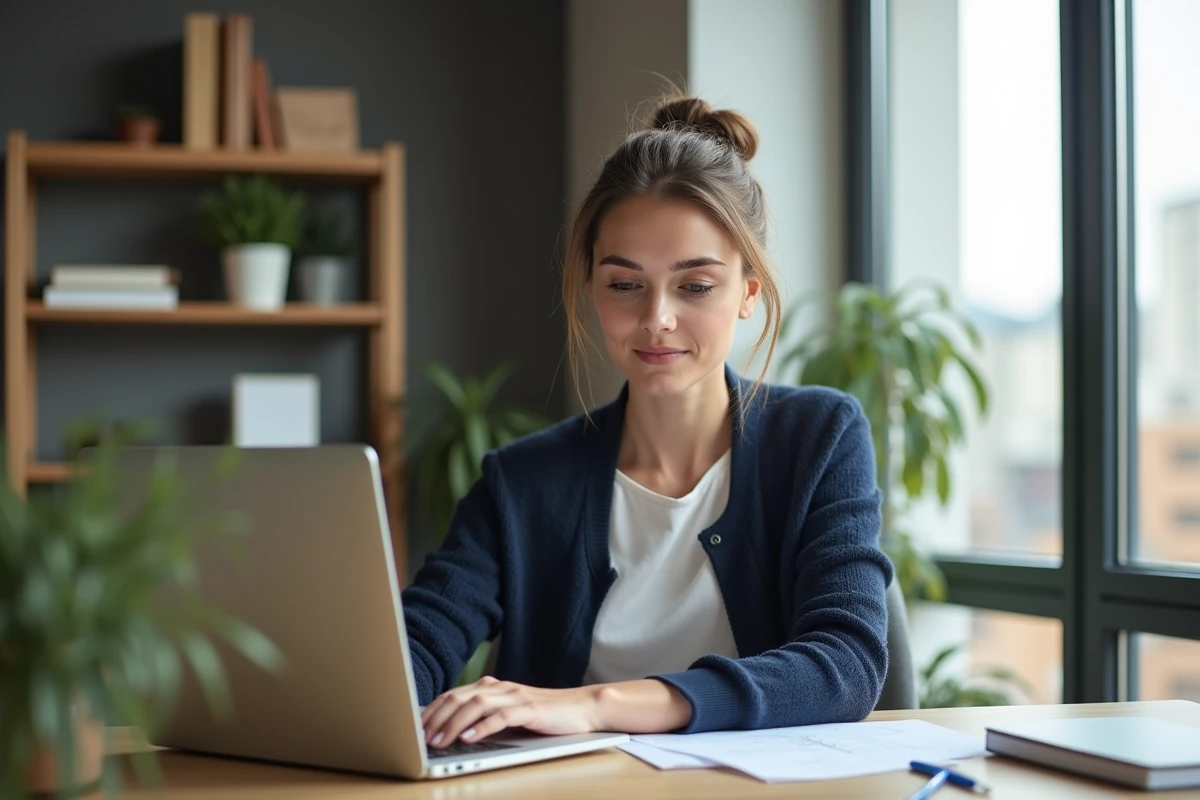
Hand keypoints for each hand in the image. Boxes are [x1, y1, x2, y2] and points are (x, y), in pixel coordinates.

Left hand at [421, 676, 600, 747]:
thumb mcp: (509, 713)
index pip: (453, 695)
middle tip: (421, 739)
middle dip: (436, 719)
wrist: (582, 706)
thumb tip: (453, 731)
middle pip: (459, 697)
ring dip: (453, 724)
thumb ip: (485, 716)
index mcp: (492, 687)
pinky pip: (501, 716)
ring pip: (476, 705)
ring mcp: (515, 697)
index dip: (432, 711)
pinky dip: (482, 727)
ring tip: (439, 742)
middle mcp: (500, 687)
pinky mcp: (530, 710)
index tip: (416, 729)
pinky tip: (468, 738)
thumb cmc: (544, 714)